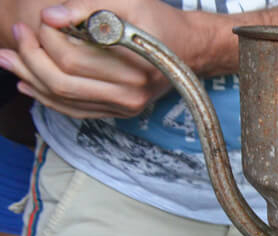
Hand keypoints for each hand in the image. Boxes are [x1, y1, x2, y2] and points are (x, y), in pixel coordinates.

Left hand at [0, 1, 188, 118]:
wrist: (189, 50)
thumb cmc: (158, 21)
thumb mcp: (128, 2)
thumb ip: (87, 7)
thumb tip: (48, 17)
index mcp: (134, 69)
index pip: (73, 59)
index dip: (47, 38)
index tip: (39, 20)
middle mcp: (130, 96)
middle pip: (63, 83)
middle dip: (31, 58)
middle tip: (18, 35)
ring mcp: (123, 108)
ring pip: (63, 100)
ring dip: (30, 78)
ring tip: (7, 58)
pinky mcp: (117, 113)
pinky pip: (73, 110)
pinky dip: (45, 97)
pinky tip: (26, 83)